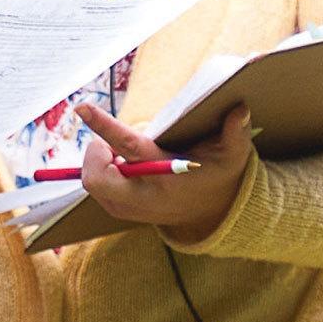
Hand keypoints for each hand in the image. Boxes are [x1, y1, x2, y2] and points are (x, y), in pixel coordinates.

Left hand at [76, 103, 253, 242]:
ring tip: (121, 153)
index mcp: (166, 175)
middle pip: (96, 177)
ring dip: (99, 161)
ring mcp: (130, 208)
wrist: (213, 214)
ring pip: (93, 183)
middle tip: (109, 142)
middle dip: (95, 152)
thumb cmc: (219, 176)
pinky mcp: (122, 212)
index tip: (82, 107)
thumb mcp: (233, 155)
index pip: (128, 147)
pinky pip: (97, 190)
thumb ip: (234, 132)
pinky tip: (121, 164)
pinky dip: (101, 172)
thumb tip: (240, 107)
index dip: (102, 126)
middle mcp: (144, 195)